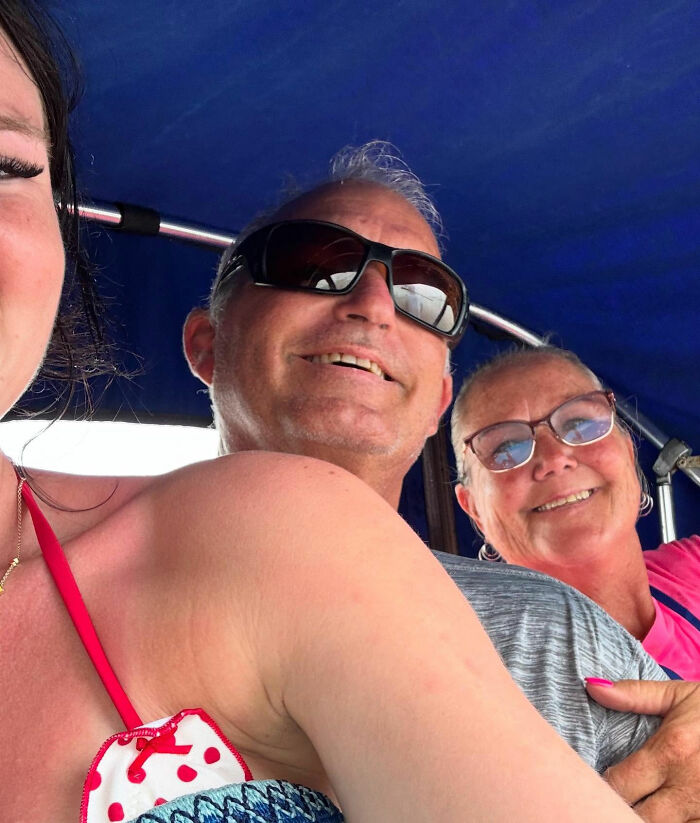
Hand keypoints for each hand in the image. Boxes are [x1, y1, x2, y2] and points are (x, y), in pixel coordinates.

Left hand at [586, 679, 699, 822]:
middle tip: (610, 799)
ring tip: (635, 806)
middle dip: (619, 809)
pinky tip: (665, 813)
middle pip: (638, 817)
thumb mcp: (680, 695)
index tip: (593, 781)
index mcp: (671, 752)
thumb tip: (591, 687)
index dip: (601, 785)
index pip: (618, 784)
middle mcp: (688, 787)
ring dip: (647, 820)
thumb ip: (634, 694)